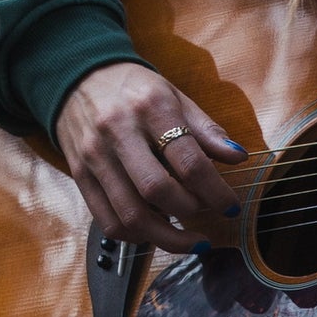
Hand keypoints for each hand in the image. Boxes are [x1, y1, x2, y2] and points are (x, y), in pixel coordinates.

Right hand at [55, 63, 247, 253]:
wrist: (78, 76)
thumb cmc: (135, 89)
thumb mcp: (174, 96)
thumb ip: (206, 129)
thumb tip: (238, 157)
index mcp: (150, 107)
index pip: (188, 160)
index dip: (215, 191)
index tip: (231, 206)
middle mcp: (118, 132)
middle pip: (157, 190)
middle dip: (191, 212)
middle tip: (208, 214)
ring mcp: (94, 156)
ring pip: (130, 215)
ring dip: (167, 238)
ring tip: (190, 241)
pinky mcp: (79, 175)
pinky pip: (108, 222)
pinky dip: (136, 237)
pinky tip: (155, 233)